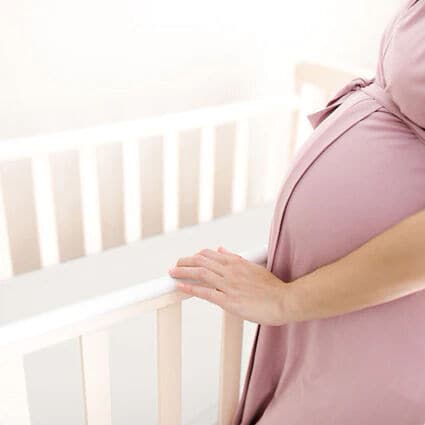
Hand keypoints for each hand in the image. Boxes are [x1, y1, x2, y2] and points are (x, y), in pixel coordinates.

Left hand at [168, 245, 288, 325]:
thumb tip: (221, 248)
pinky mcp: (229, 300)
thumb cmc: (272, 287)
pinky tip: (180, 287)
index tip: (188, 260)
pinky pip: (205, 292)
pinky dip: (190, 288)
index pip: (210, 254)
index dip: (196, 256)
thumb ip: (235, 258)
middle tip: (175, 265)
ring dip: (183, 272)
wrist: (285, 301)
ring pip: (201, 273)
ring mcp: (229, 285)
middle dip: (185, 262)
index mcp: (237, 262)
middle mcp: (231, 270)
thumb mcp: (254, 267)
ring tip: (172, 273)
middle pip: (201, 261)